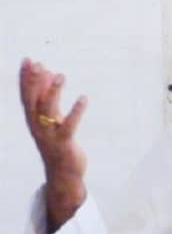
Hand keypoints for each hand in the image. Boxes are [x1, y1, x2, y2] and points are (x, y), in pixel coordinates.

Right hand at [19, 58, 87, 231]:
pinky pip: (69, 125)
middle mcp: (37, 126)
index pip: (26, 95)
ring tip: (61, 75)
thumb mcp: (51, 119)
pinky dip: (76, 111)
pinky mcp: (64, 143)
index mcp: (33, 120)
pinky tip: (84, 98)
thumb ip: (49, 98)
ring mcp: (49, 135)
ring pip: (48, 111)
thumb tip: (50, 73)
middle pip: (32, 101)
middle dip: (34, 82)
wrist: (62, 173)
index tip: (28, 60)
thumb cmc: (57, 143)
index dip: (25, 78)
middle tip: (38, 64)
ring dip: (53, 92)